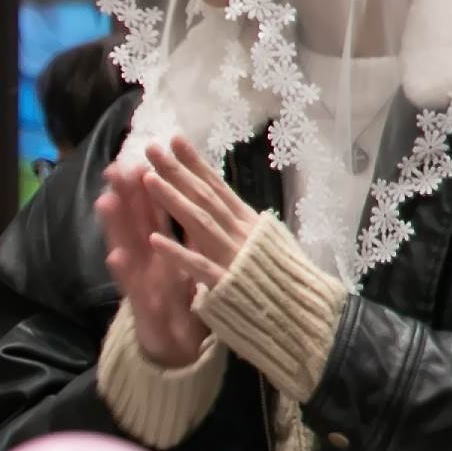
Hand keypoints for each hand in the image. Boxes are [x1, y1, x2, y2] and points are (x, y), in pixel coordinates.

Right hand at [99, 148, 215, 367]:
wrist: (177, 352)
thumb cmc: (184, 310)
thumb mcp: (190, 271)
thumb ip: (185, 243)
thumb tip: (187, 211)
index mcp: (163, 251)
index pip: (154, 213)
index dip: (146, 187)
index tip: (138, 159)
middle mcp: (147, 262)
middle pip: (135, 224)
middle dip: (126, 196)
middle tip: (115, 168)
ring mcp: (142, 284)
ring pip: (127, 249)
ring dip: (116, 227)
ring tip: (106, 201)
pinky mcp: (144, 308)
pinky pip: (134, 288)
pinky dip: (124, 273)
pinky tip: (116, 256)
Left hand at [135, 132, 266, 284]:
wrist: (302, 311)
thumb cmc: (279, 277)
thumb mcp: (261, 241)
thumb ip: (240, 221)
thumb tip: (226, 198)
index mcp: (247, 221)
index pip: (217, 187)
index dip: (195, 162)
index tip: (174, 139)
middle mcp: (240, 233)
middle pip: (204, 197)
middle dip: (177, 171)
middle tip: (151, 148)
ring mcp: (233, 256)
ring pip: (200, 223)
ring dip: (174, 201)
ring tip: (148, 180)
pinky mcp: (226, 283)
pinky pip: (199, 266)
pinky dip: (177, 253)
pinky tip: (154, 239)